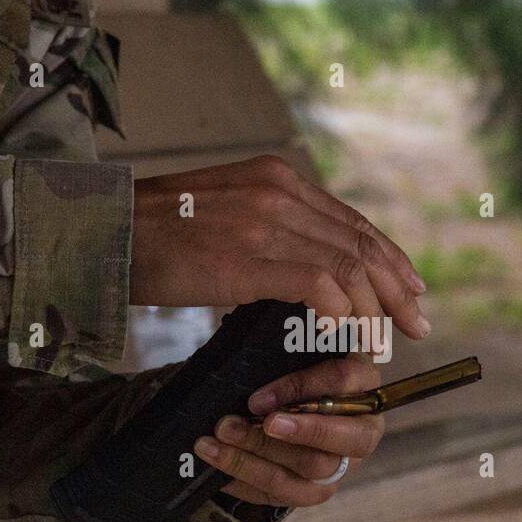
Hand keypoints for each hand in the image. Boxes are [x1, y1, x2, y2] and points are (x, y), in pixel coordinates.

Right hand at [130, 155, 429, 338]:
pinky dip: (341, 314)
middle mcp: (278, 191)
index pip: (351, 221)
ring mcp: (265, 221)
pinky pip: (318, 286)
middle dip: (397, 289)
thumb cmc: (155, 235)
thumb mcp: (222, 213)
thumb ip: (269, 230)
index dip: (389, 258)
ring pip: (347, 268)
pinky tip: (347, 337)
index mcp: (276, 178)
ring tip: (383, 343)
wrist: (104, 234)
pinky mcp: (248, 256)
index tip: (412, 289)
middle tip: (418, 325)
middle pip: (360, 243)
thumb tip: (308, 274)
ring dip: (373, 311)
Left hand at [193, 358, 384, 506]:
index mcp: (365, 383)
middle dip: (283, 434)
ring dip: (253, 459)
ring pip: (308, 470)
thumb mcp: (299, 353)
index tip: (256, 400)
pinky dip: (247, 484)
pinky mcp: (317, 491)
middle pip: (335, 438)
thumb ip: (289, 351)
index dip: (299, 389)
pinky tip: (216, 472)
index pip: (342, 380)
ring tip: (211, 445)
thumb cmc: (297, 371)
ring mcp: (343, 465)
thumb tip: (253, 359)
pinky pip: (286, 495)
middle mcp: (364, 429)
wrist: (298, 408)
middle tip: (233, 427)